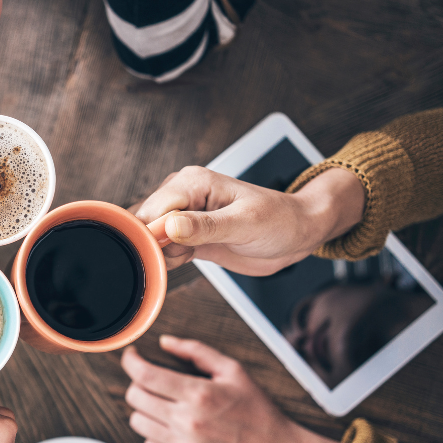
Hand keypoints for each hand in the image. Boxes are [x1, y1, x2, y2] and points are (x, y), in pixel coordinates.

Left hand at [122, 335, 347, 442]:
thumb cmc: (258, 411)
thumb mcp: (233, 370)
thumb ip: (196, 351)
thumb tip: (166, 342)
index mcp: (199, 394)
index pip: (144, 375)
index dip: (131, 361)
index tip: (132, 357)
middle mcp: (188, 422)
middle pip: (134, 397)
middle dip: (138, 383)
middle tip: (151, 380)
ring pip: (137, 422)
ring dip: (144, 409)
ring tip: (163, 404)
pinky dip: (154, 433)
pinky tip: (170, 426)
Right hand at [129, 166, 364, 275]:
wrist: (297, 234)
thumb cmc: (280, 221)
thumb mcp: (245, 223)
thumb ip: (206, 226)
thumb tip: (170, 226)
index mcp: (193, 182)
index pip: (154, 208)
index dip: (152, 234)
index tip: (164, 253)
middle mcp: (182, 195)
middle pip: (145, 223)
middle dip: (154, 246)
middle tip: (182, 256)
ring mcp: (182, 216)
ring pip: (150, 238)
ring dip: (160, 254)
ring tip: (189, 255)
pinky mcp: (187, 235)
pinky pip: (162, 249)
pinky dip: (167, 260)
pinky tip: (187, 259)